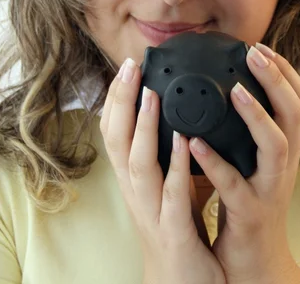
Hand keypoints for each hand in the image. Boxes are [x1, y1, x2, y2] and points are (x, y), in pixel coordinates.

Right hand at [100, 58, 225, 283]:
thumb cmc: (177, 229)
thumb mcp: (167, 185)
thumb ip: (167, 153)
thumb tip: (177, 114)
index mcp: (135, 180)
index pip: (115, 134)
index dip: (116, 100)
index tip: (126, 67)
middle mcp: (136, 193)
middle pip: (117, 142)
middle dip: (121, 103)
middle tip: (129, 66)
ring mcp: (152, 212)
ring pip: (138, 165)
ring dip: (142, 128)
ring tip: (151, 94)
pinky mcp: (174, 232)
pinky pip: (173, 195)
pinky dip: (175, 166)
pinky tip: (184, 141)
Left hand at [188, 43, 299, 283]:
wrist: (257, 263)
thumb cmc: (249, 204)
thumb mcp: (256, 162)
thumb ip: (250, 131)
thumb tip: (231, 90)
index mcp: (283, 148)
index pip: (298, 100)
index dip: (284, 71)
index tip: (260, 46)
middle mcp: (283, 163)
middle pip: (294, 112)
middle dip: (276, 78)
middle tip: (254, 52)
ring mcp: (269, 188)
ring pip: (274, 145)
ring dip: (255, 113)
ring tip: (234, 89)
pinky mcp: (249, 212)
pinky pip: (234, 185)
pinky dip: (215, 162)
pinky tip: (194, 143)